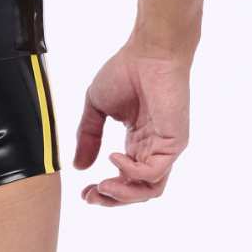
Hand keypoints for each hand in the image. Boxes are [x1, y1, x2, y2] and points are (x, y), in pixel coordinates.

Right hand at [74, 42, 189, 205]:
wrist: (149, 53)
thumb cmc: (125, 71)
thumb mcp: (96, 108)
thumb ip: (87, 136)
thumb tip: (78, 166)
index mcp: (137, 142)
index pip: (124, 178)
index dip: (104, 190)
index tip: (83, 192)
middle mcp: (152, 149)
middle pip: (138, 191)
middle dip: (112, 199)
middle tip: (90, 197)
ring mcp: (165, 148)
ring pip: (150, 189)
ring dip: (124, 194)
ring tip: (103, 187)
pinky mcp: (174, 143)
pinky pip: (155, 172)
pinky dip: (133, 173)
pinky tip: (114, 158)